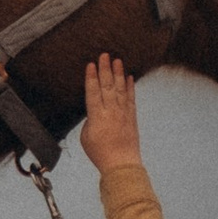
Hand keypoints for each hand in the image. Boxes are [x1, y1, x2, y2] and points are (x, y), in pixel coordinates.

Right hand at [77, 52, 141, 173]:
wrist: (122, 164)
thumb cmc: (100, 153)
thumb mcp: (86, 137)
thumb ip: (89, 121)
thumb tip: (95, 113)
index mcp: (96, 116)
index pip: (93, 92)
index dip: (91, 77)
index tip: (90, 64)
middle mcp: (110, 111)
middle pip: (107, 86)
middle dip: (105, 69)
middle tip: (104, 55)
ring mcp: (123, 113)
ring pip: (120, 89)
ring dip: (118, 73)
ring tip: (117, 60)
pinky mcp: (131, 117)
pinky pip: (131, 98)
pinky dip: (130, 87)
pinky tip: (129, 77)